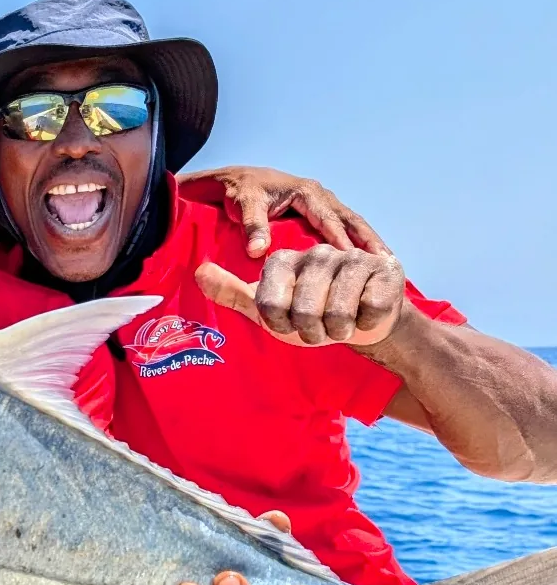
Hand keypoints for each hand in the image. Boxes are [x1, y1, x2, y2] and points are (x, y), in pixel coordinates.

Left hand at [182, 165, 386, 259]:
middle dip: (369, 241)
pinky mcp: (320, 211)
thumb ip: (252, 226)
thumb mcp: (244, 205)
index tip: (356, 262)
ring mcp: (322, 202)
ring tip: (387, 264)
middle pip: (351, 220)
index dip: (343, 241)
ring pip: (353, 223)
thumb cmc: (240, 192)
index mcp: (306, 192)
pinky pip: (345, 226)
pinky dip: (359, 241)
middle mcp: (320, 196)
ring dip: (369, 242)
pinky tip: (370, 258)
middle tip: (387, 263)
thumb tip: (257, 251)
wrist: (235, 180)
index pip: (330, 220)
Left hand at [197, 242, 404, 347]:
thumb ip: (231, 290)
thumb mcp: (266, 306)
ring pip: (338, 314)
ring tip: (341, 321)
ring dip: (339, 330)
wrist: (362, 319)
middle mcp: (318, 252)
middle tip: (318, 327)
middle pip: (305, 312)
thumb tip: (198, 271)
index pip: (269, 306)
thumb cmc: (309, 312)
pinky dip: (366, 323)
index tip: (288, 322)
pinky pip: (368, 311)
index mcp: (284, 259)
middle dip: (312, 332)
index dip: (280, 325)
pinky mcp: (385, 270)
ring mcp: (353, 258)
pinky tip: (366, 313)